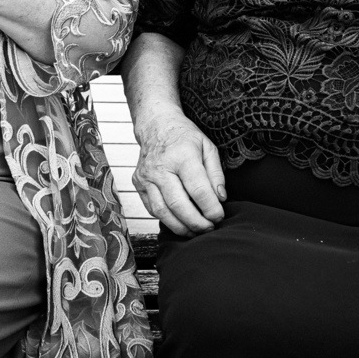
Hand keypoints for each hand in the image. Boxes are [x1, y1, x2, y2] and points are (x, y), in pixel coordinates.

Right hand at [132, 107, 225, 236]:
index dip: (210, 208)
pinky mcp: (138, 184)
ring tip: (196, 231)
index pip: (198, 189)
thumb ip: (216, 173)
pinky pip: (152, 209)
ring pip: (162, 211)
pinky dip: (167, 220)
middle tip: (210, 228)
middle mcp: (160, 167)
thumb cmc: (184, 137)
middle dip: (196, 222)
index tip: (219, 216)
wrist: (156, 126)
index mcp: (181, 155)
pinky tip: (180, 222)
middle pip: (178, 204)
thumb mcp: (208, 147)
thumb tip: (220, 198)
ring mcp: (146, 177)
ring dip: (181, 227)